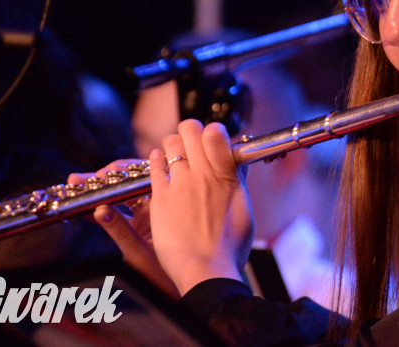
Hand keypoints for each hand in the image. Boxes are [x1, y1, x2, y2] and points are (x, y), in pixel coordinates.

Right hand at [67, 160, 178, 297]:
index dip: (120, 172)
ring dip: (97, 191)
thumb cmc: (166, 273)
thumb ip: (118, 230)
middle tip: (79, 179)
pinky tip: (80, 206)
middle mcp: (158, 204)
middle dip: (102, 179)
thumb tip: (99, 209)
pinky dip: (98, 209)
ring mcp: (147, 215)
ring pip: (120, 195)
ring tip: (75, 185)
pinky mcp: (137, 226)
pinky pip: (116, 212)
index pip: (141, 177)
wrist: (182, 287)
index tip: (101, 174)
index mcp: (166, 202)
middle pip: (128, 182)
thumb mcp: (139, 251)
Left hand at [148, 119, 254, 295]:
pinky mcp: (160, 198)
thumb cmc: (230, 245)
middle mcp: (203, 174)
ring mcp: (180, 184)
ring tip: (176, 155)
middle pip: (190, 130)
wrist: (207, 269)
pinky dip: (156, 159)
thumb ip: (240, 182)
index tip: (213, 140)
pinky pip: (154, 166)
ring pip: (169, 143)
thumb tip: (240, 163)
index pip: (215, 132)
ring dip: (173, 145)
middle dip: (191, 132)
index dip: (212, 131)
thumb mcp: (244, 208)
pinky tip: (159, 162)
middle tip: (192, 144)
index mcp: (227, 175)